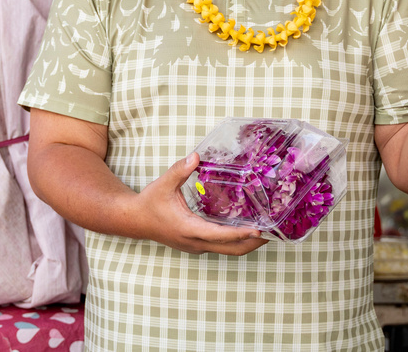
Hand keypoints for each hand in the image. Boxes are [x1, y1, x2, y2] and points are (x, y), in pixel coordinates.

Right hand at [134, 153, 268, 254]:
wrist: (134, 220)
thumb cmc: (149, 203)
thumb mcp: (163, 184)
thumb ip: (179, 170)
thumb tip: (196, 156)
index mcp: (189, 229)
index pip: (220, 235)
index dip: (240, 233)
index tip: (259, 230)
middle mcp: (195, 242)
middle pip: (231, 250)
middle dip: (253, 243)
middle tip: (274, 233)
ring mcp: (196, 245)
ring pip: (228, 251)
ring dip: (247, 243)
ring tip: (266, 232)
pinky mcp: (196, 244)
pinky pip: (221, 246)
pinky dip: (236, 241)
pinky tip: (244, 228)